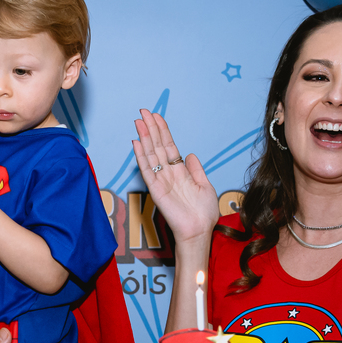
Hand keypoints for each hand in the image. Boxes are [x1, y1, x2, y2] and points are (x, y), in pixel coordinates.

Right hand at [132, 109, 218, 245]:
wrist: (199, 231)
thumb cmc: (204, 213)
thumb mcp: (205, 185)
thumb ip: (196, 169)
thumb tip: (189, 154)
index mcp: (180, 172)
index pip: (168, 146)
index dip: (162, 131)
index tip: (157, 116)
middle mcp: (168, 174)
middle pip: (157, 146)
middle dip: (150, 128)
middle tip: (143, 112)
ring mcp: (160, 181)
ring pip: (150, 155)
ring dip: (144, 137)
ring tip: (138, 122)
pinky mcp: (155, 190)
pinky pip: (147, 170)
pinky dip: (141, 156)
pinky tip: (137, 143)